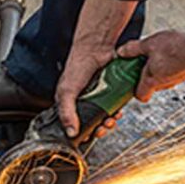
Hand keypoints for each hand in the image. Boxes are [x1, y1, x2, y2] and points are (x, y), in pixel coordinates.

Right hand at [56, 0, 136, 137]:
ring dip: (110, 122)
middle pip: (94, 124)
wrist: (97, 49)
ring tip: (111, 119)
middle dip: (100, 129)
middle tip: (103, 126)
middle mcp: (87, 102)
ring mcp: (101, 98)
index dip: (85, 133)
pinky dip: (118, 111)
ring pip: (107, 117)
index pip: (77, 125)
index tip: (91, 134)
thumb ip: (66, 112)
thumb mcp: (67, 91)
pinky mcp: (113, 93)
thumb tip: (71, 132)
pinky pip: (117, 106)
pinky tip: (118, 110)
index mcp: (72, 104)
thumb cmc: (77, 66)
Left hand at [117, 21, 184, 101]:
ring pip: (162, 78)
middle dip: (144, 74)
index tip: (129, 78)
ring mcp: (177, 80)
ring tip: (156, 52)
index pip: (140, 96)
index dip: (133, 90)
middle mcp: (165, 84)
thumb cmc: (176, 47)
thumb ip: (133, 49)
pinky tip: (170, 51)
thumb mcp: (149, 43)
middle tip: (141, 60)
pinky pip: (172, 72)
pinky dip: (168, 65)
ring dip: (157, 68)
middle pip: (150, 86)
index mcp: (152, 80)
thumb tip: (121, 52)